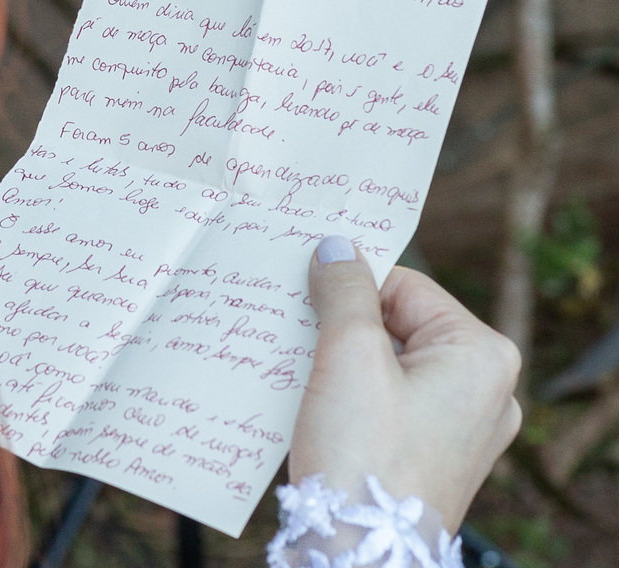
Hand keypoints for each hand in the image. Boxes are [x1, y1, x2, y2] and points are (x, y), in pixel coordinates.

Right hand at [289, 235, 521, 528]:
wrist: (359, 551)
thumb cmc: (364, 456)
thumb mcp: (348, 355)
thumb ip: (343, 290)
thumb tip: (335, 246)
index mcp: (482, 356)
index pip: (404, 286)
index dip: (350, 286)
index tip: (304, 291)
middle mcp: (485, 392)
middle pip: (397, 326)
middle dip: (342, 327)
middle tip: (298, 333)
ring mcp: (460, 430)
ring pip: (388, 367)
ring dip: (341, 364)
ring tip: (302, 373)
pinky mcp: (430, 458)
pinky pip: (387, 404)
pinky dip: (349, 398)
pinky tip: (315, 405)